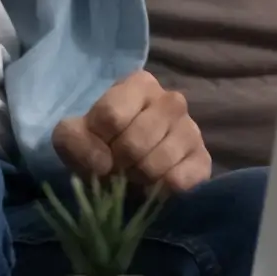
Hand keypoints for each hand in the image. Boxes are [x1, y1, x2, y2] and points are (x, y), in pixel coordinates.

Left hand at [52, 70, 210, 193]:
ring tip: (135, 175)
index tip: (97, 149)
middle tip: (117, 167)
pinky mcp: (203, 160)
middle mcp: (171, 100)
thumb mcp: (73, 136)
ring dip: (138, 179)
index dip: (97, 142)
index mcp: (140, 84)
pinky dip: (159, 191)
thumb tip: (103, 163)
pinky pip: (179, 181)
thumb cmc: (101, 145)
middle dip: (118, 164)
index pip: (110, 116)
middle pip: (134, 142)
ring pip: (156, 163)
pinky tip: (155, 185)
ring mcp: (191, 129)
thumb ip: (73, 140)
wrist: (129, 170)